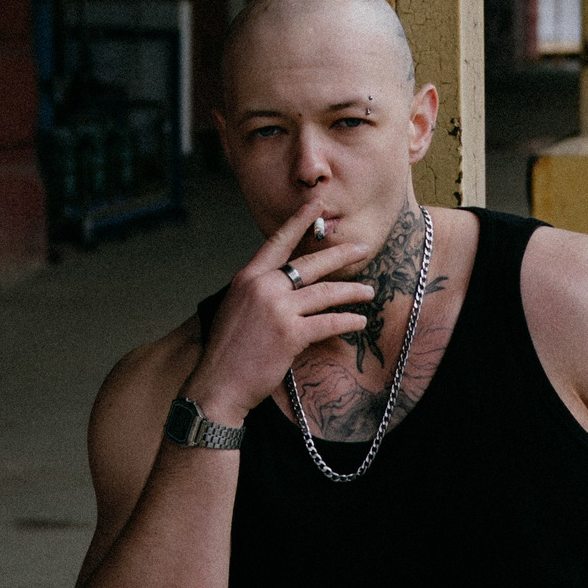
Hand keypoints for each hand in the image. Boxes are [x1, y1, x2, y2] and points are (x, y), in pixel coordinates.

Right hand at [189, 214, 376, 426]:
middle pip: (310, 263)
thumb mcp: (236, 307)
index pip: (278, 241)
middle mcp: (263, 286)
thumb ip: (259, 291)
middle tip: (363, 248)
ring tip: (368, 291)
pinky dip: (347, 321)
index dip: (300, 221)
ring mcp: (278, 309)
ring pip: (325, 292)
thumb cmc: (228, 350)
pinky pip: (328, 322)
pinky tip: (359, 321)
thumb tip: (284, 283)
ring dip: (352, 291)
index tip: (317, 204)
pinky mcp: (291, 334)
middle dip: (341, 254)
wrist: (218, 383)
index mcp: (248, 277)